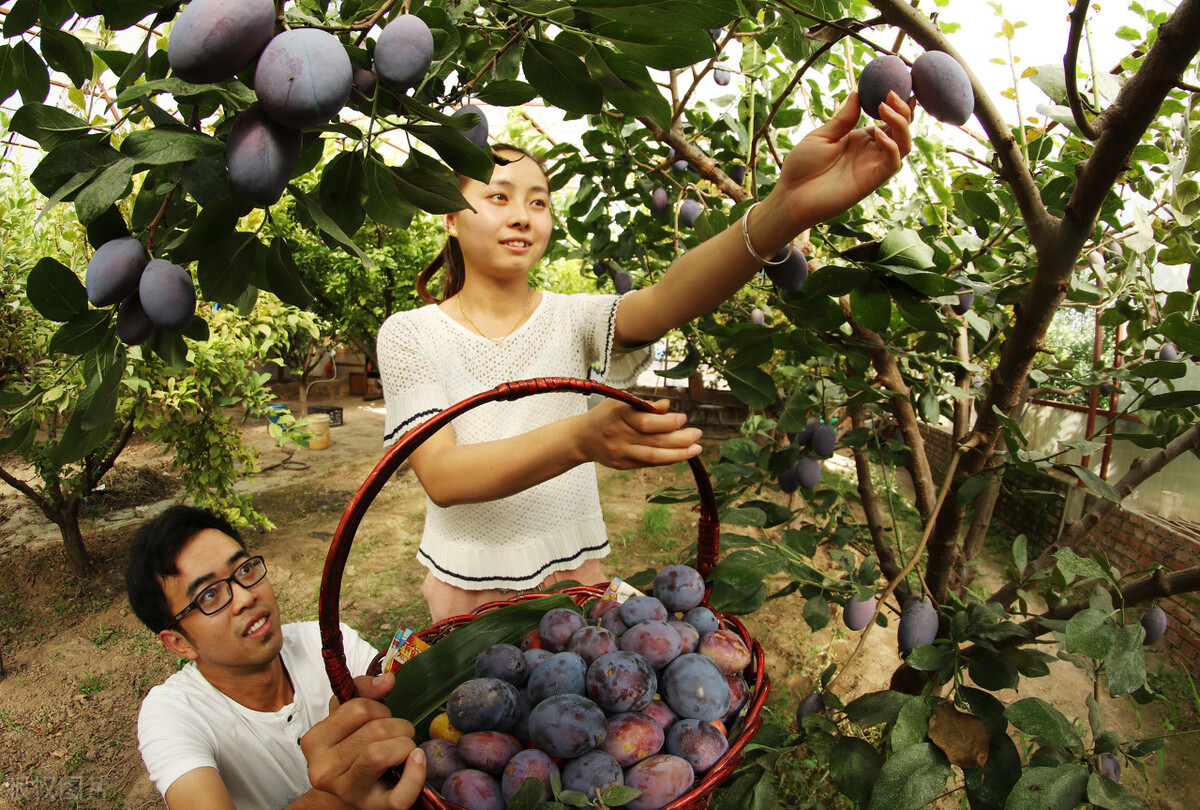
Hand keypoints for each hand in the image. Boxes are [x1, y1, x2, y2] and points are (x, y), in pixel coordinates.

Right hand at [301, 672, 426, 809]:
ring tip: (404, 747)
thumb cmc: (351, 750)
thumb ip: (364, 690)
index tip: (379, 716)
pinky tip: (416, 761)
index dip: (378, 707)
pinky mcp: (373, 808)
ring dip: (406, 743)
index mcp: (315, 741)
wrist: (351, 791)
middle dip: (398, 725)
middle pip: (374, 731)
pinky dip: (416, 773)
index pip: (358, 709)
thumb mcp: (347, 717)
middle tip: (398, 732)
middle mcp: (324, 769)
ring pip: (382, 754)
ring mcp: (348, 792)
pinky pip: (400, 793)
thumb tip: (387, 679)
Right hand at [579, 399, 701, 469]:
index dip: (668, 422)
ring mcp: (620, 453)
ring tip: (696, 449)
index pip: (647, 422)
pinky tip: (680, 454)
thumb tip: (668, 406)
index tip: (684, 418)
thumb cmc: (606, 415)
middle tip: (698, 434)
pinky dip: (666, 459)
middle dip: (680, 439)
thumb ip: (644, 405)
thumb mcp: (621, 402)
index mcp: (618, 415)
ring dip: (678, 454)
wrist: (581, 438)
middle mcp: (619, 435)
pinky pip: (648, 463)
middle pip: (654, 441)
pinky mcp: (622, 465)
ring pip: (654, 457)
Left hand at [775, 91, 912, 227]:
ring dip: (901, 124)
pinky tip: (878, 133)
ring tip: (885, 108)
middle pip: (901, 129)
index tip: (894, 86)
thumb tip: (857, 94)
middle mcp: (870, 151)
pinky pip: (892, 163)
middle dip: (903, 110)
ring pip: (903, 144)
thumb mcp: (822, 136)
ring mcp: (872, 166)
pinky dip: (891, 146)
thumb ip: (842, 119)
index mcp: (859, 139)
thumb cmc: (802, 167)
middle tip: (892, 93)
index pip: (887, 120)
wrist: (790, 195)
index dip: (897, 105)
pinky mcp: (872, 181)